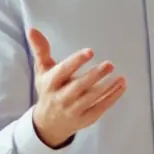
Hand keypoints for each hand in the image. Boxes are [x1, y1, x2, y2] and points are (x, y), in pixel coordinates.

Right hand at [27, 28, 126, 147]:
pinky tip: (121, 85)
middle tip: (110, 64)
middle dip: (95, 75)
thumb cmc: (48, 90)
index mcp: (50, 83)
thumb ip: (40, 50)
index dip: (76, 61)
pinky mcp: (85, 119)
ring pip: (91, 98)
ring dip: (107, 87)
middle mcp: (60, 98)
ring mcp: (73, 111)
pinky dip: (112, 97)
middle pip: (78, 86)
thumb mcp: (42, 70)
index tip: (90, 52)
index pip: (63, 71)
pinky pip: (100, 108)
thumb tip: (32, 29)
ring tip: (119, 76)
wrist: (49, 124)